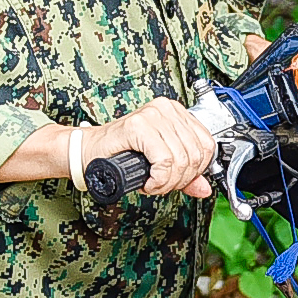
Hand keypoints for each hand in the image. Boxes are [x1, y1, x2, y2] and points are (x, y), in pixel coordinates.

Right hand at [71, 97, 215, 198]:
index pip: (207, 145)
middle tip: (162, 184)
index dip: (197, 171)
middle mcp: (167, 109)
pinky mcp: (138, 125)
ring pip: (180, 160)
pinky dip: (158, 179)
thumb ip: (185, 175)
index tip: (179, 179)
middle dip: (180, 180)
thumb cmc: (121, 154)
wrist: (89, 152)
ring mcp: (152, 114)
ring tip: (153, 183)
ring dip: (167, 182)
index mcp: (176, 113)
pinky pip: (163, 160)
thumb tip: (205, 188)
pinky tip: (147, 181)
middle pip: (195, 155)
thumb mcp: (161, 164)